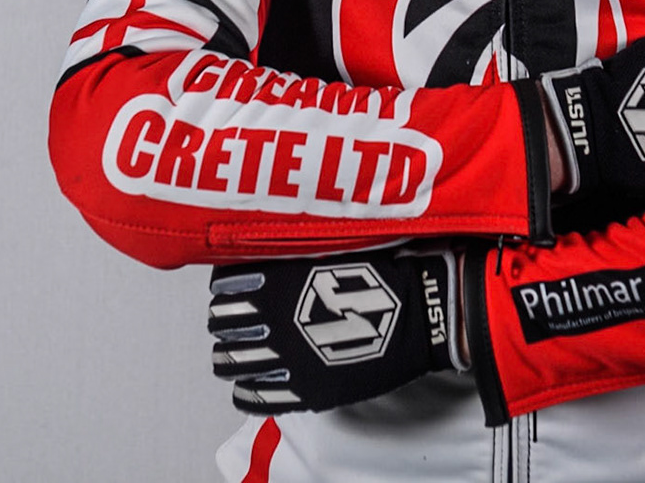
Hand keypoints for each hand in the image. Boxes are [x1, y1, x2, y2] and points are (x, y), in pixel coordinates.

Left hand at [209, 246, 461, 413]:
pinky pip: (254, 396)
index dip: (226, 292)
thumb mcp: (330, 248)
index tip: (232, 293)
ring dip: (232, 356)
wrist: (421, 311)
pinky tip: (248, 385)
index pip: (224, 289)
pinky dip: (245, 390)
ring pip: (231, 362)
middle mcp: (271, 320)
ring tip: (239, 354)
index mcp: (275, 281)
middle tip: (236, 324)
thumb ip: (288, 257)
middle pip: (223, 326)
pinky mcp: (302, 389)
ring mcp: (284, 358)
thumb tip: (259, 256)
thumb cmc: (382, 273)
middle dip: (227, 324)